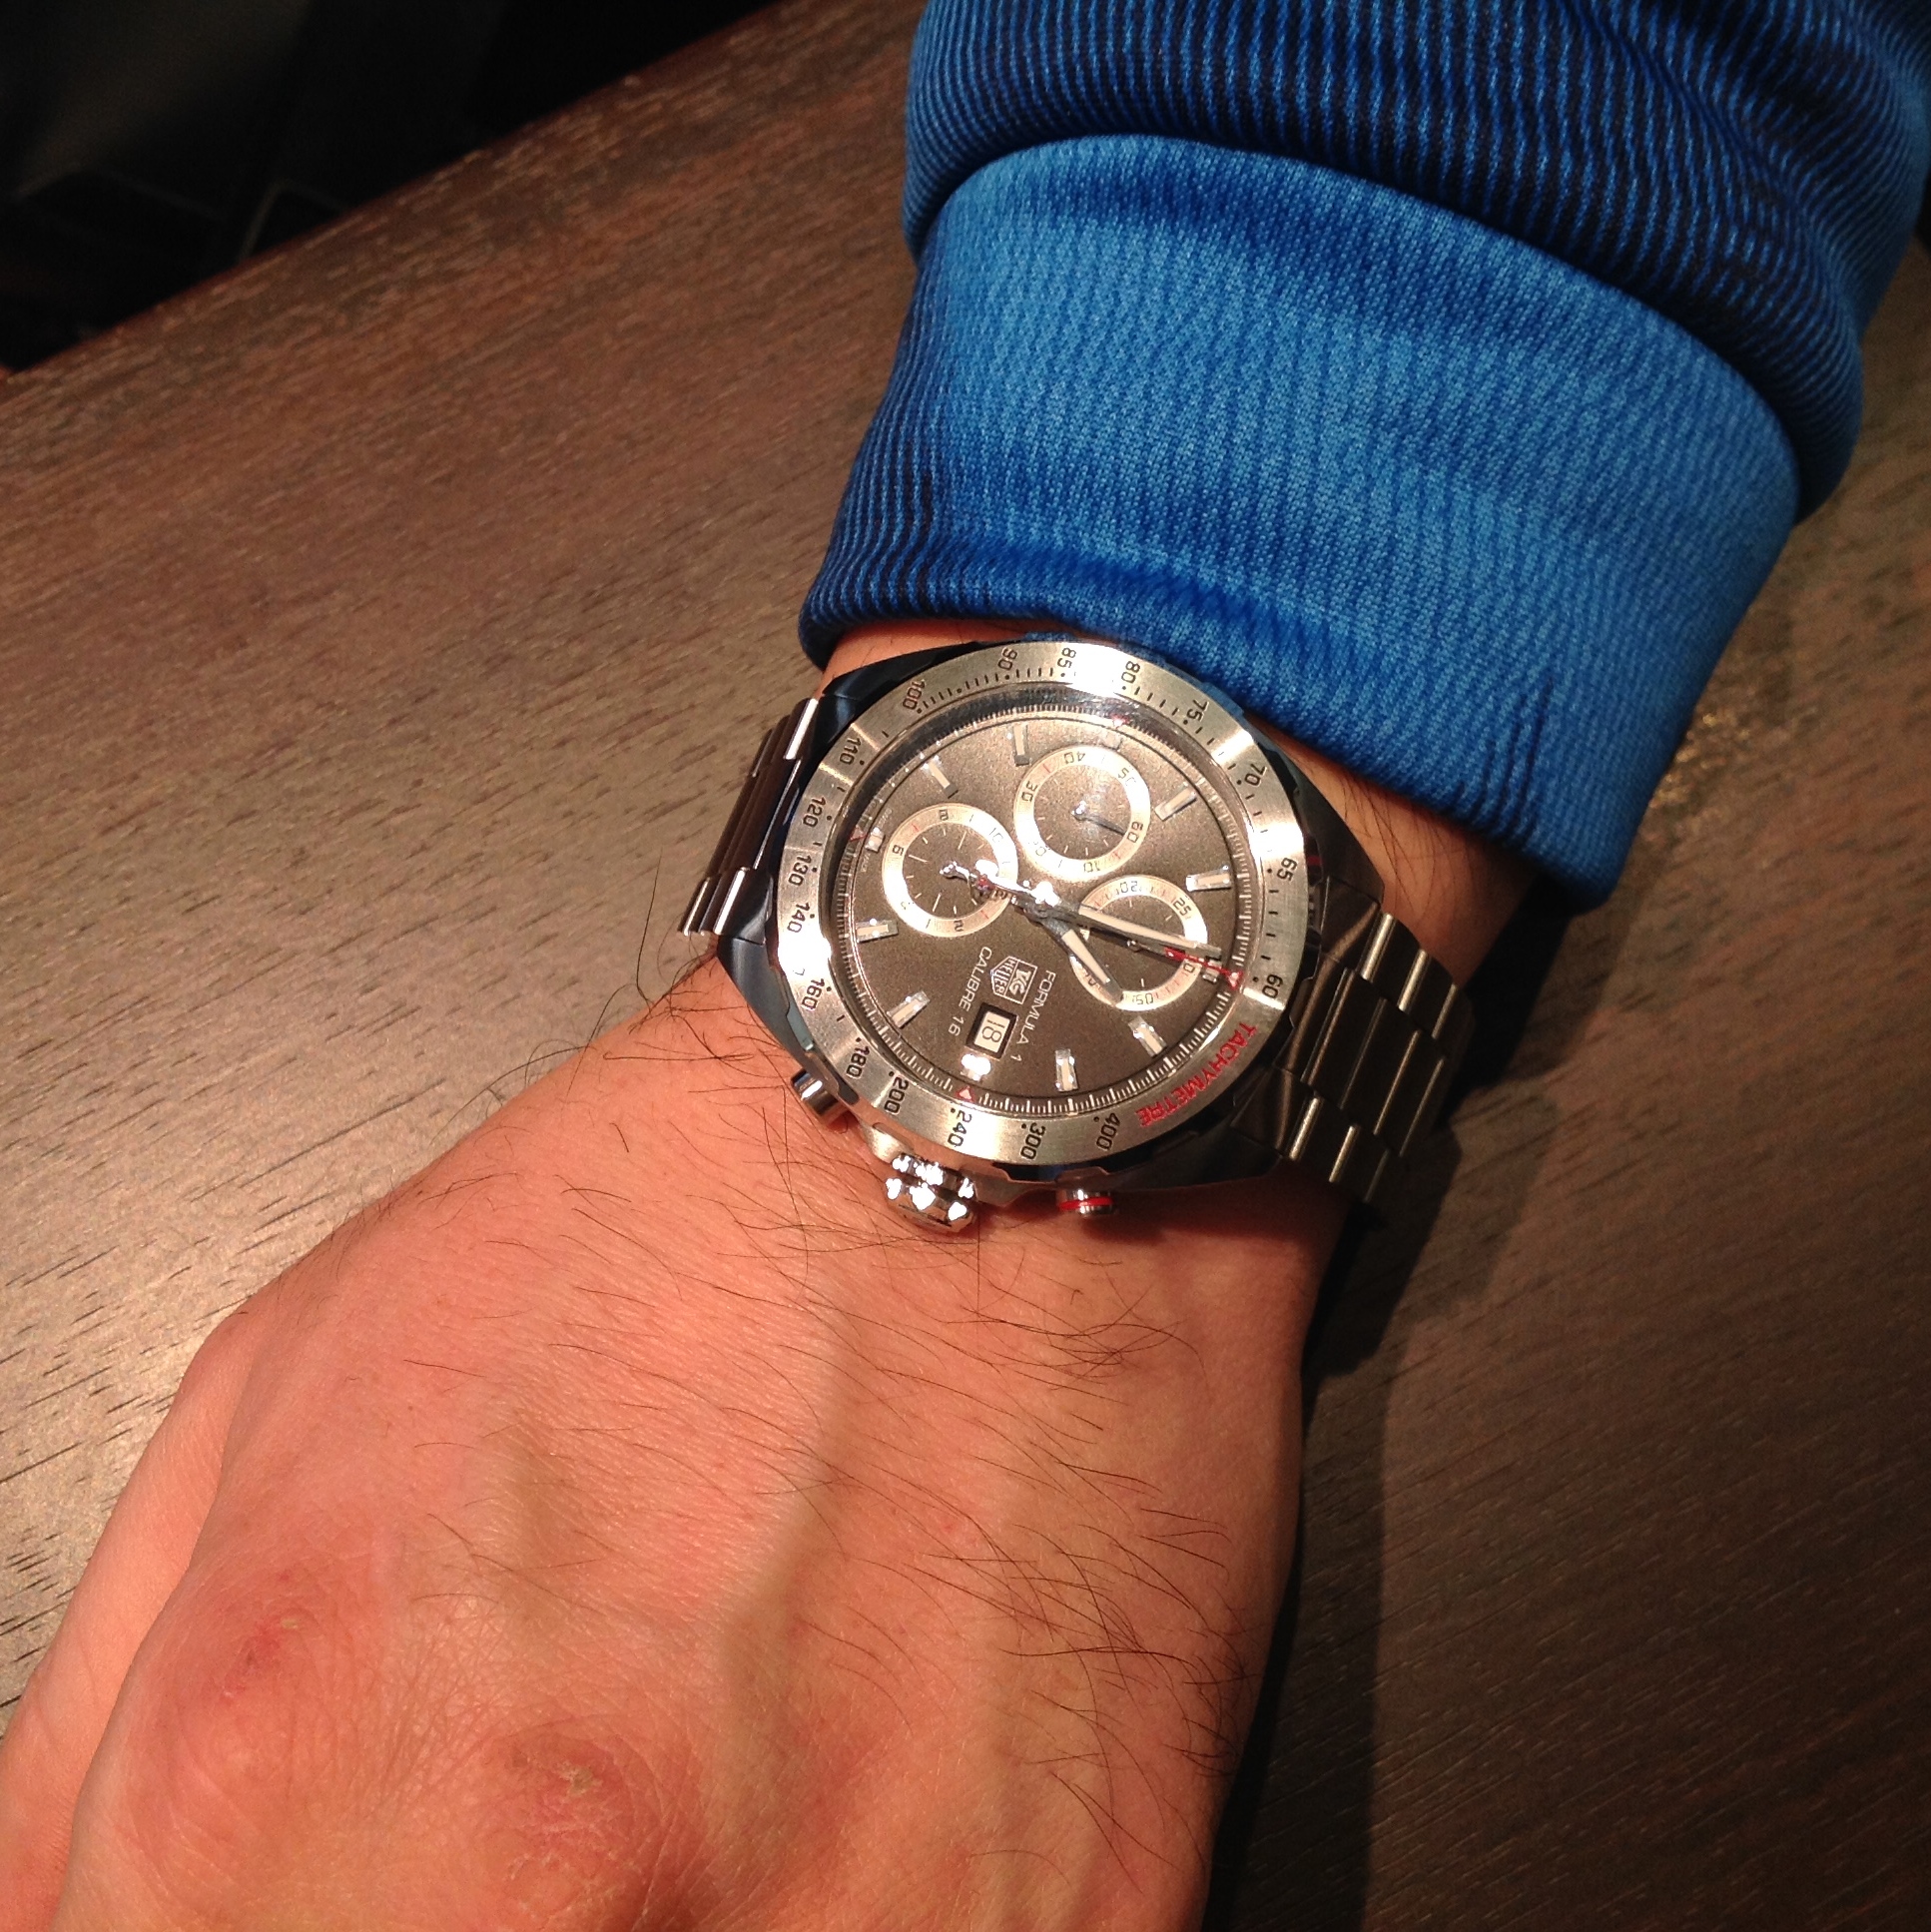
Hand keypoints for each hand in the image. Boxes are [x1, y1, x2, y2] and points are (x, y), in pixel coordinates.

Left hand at [0, 960, 1340, 1928]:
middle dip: (461, 1922)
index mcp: (296, 1758)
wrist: (976, 1129)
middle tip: (546, 1837)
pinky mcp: (1069, 1929)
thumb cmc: (659, 1230)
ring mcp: (846, 1931)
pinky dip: (858, 1923)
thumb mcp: (267, 1405)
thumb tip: (76, 1924)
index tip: (328, 1888)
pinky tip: (853, 1810)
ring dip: (685, 1931)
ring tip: (699, 1808)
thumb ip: (96, 1755)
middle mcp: (548, 1881)